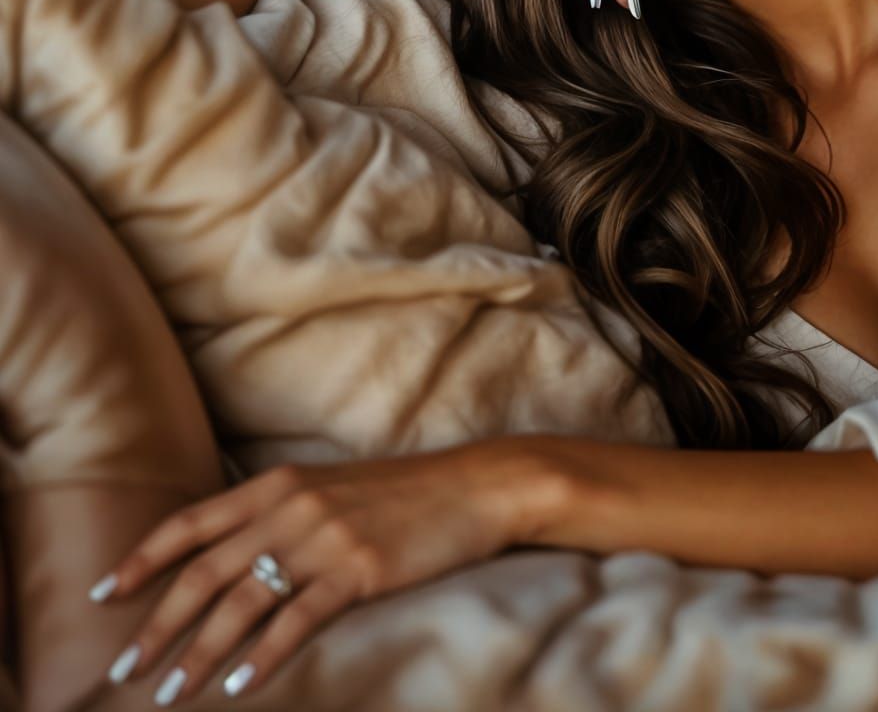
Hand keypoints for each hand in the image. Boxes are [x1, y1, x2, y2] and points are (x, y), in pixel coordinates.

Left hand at [88, 443, 565, 702]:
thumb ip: (281, 513)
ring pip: (242, 602)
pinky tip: (242, 685)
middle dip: (158, 624)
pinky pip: (298, 620)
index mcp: (281, 483)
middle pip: (205, 571)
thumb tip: (231, 556)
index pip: (192, 522)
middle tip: (125, 669)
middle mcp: (294, 506)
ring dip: (198, 654)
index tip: (105, 595)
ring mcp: (326, 537)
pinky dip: (263, 656)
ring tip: (172, 693)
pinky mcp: (360, 568)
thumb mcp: (333, 489)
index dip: (143, 559)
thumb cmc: (407, 493)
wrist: (477, 487)